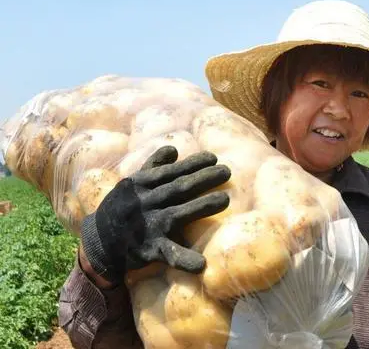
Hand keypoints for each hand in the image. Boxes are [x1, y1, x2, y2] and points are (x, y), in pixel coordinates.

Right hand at [79, 146, 230, 285]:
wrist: (97, 243)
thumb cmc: (121, 208)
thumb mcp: (131, 184)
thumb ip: (153, 167)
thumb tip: (173, 149)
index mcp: (140, 185)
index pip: (171, 172)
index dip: (193, 164)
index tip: (213, 158)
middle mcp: (144, 203)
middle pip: (179, 189)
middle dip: (204, 179)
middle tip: (227, 171)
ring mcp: (147, 227)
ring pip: (177, 214)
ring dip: (202, 206)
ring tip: (224, 199)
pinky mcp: (149, 250)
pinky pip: (168, 254)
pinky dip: (184, 259)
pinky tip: (201, 263)